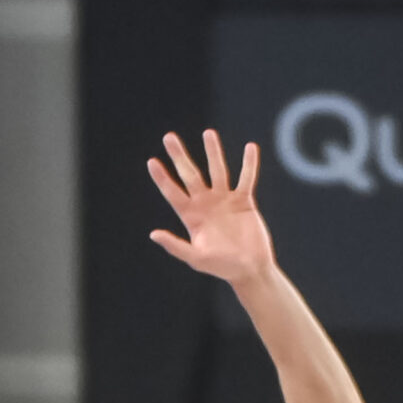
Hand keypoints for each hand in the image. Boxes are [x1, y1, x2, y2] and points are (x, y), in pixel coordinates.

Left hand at [148, 130, 276, 285]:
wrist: (249, 269)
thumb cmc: (222, 267)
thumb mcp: (196, 258)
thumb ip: (176, 246)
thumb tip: (153, 234)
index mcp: (191, 216)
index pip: (172, 192)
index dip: (162, 178)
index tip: (151, 161)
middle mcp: (205, 204)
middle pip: (190, 174)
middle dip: (179, 156)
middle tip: (168, 137)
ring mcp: (224, 200)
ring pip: (217, 170)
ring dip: (213, 152)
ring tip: (208, 133)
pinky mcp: (244, 201)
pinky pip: (246, 178)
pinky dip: (249, 164)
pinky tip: (250, 148)